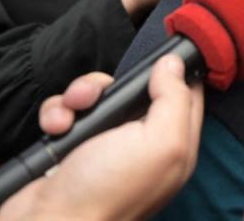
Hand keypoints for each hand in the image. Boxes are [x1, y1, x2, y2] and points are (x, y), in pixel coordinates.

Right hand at [0, 55, 203, 220]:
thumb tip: (174, 64)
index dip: (177, 70)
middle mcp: (142, 145)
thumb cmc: (107, 192)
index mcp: (173, 145)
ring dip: (79, 96)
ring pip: (97, 96)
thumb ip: (173, 100)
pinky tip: (57, 128)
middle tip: (97, 96)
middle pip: (136, 90)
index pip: (187, 95)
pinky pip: (68, 111)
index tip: (164, 52)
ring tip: (71, 114)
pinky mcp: (74, 148)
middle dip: (111, 83)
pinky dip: (58, 114)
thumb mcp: (158, 143)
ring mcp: (106, 147)